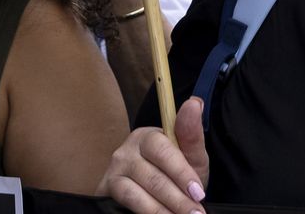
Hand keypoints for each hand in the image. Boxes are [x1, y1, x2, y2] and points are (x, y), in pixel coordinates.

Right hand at [101, 96, 210, 213]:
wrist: (160, 198)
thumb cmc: (177, 175)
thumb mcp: (191, 157)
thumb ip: (192, 134)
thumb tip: (194, 102)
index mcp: (148, 136)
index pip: (163, 150)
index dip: (182, 173)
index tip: (198, 192)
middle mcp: (126, 150)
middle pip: (152, 175)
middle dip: (177, 199)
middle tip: (195, 213)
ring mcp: (114, 171)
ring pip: (137, 192)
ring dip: (162, 210)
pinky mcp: (105, 190)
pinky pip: (126, 202)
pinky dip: (147, 213)